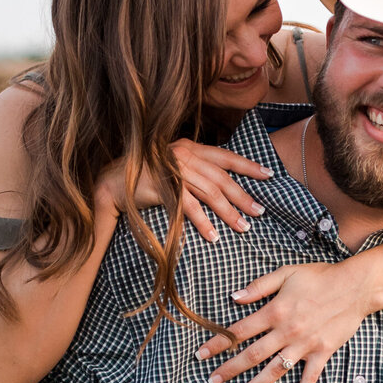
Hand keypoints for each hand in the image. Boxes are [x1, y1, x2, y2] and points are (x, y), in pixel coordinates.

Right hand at [103, 141, 272, 241]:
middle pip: (221, 178)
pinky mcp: (163, 187)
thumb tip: (222, 184)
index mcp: (190, 147)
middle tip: (260, 211)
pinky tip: (214, 236)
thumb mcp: (175, 166)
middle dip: (243, 196)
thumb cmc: (147, 177)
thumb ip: (196, 170)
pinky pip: (189, 207)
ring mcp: (173, 170)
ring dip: (228, 212)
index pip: (225, 156)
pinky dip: (203, 222)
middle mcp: (184, 155)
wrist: (113, 181)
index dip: (248, 166)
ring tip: (243, 227)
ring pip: (209, 193)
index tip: (268, 175)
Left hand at [196, 260, 378, 382]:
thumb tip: (233, 297)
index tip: (200, 355)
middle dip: (229, 369)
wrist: (355, 286)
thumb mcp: (286, 273)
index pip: (239, 330)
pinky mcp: (322, 352)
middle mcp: (286, 331)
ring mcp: (304, 345)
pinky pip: (309, 378)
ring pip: (275, 370)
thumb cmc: (320, 276)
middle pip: (252, 354)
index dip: (218, 343)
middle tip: (212, 382)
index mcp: (275, 311)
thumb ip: (259, 286)